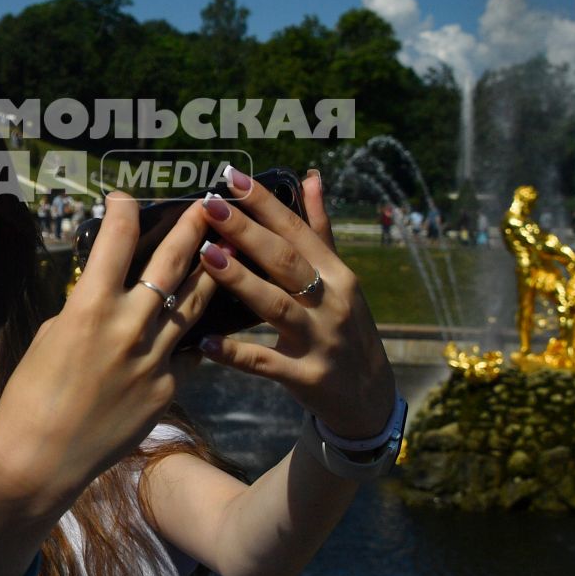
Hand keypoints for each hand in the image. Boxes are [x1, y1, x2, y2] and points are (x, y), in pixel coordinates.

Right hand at [0, 192, 218, 504]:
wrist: (40, 460)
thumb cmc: (30, 396)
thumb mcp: (51, 337)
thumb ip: (85, 311)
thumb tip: (107, 297)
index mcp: (90, 308)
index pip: (116, 240)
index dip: (124, 211)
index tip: (127, 198)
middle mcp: (128, 328)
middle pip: (171, 264)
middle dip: (190, 229)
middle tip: (206, 208)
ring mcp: (154, 361)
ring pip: (192, 306)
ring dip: (208, 275)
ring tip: (221, 253)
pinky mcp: (167, 390)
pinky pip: (183, 353)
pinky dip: (187, 336)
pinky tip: (199, 323)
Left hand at [194, 168, 396, 441]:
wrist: (369, 398)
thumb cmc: (345, 326)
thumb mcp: (340, 279)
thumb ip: (320, 230)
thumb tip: (311, 177)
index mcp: (337, 274)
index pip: (298, 231)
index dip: (265, 203)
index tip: (232, 177)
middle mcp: (331, 303)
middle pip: (286, 262)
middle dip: (247, 232)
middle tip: (209, 205)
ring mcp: (320, 340)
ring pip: (276, 306)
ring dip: (241, 280)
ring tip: (205, 256)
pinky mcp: (305, 377)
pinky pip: (265, 363)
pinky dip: (235, 353)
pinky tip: (205, 340)